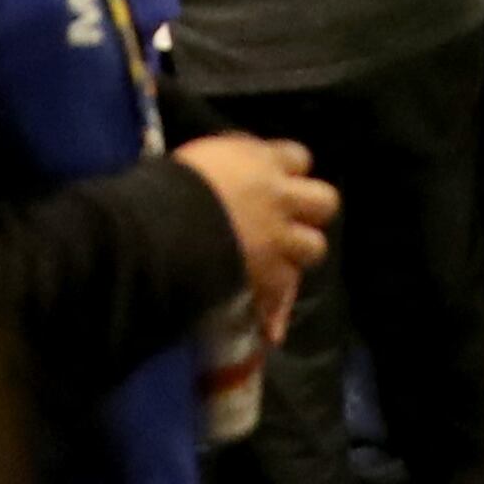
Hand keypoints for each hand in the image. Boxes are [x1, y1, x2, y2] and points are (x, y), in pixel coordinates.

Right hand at [173, 132, 337, 340]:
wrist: (159, 228)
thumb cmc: (166, 186)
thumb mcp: (199, 161)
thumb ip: (226, 167)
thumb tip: (227, 175)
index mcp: (259, 160)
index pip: (298, 157)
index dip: (289, 172)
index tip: (275, 181)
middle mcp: (278, 197)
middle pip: (324, 201)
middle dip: (310, 211)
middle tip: (288, 222)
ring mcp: (279, 239)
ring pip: (316, 246)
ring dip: (297, 255)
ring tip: (273, 265)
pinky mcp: (271, 276)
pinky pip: (283, 293)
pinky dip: (275, 309)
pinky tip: (267, 326)